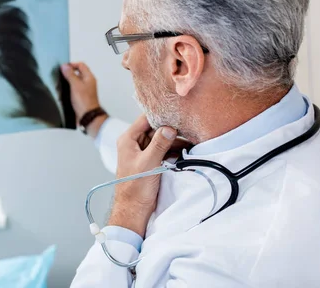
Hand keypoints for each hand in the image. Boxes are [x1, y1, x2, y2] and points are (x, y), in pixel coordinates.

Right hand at [60, 62, 104, 122]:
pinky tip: (64, 92)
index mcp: (89, 77)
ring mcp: (85, 90)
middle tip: (61, 75)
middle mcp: (88, 82)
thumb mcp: (75, 85)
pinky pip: (74, 89)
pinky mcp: (81, 96)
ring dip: (68, 81)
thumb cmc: (84, 102)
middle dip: (69, 73)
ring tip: (61, 84)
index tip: (64, 68)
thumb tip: (64, 66)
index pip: (81, 65)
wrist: (87, 116)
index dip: (72, 65)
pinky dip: (69, 89)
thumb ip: (70, 74)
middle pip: (78, 73)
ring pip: (75, 81)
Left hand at [108, 115, 177, 236]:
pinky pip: (162, 149)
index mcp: (128, 139)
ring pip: (160, 139)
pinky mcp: (150, 160)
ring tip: (190, 141)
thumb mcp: (148, 163)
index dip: (160, 114)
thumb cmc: (135, 187)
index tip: (177, 111)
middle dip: (171, 128)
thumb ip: (159, 144)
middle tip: (188, 128)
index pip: (145, 118)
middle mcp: (134, 142)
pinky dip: (172, 150)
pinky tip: (185, 151)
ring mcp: (142, 151)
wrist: (134, 209)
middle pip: (155, 128)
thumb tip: (169, 128)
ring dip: (174, 141)